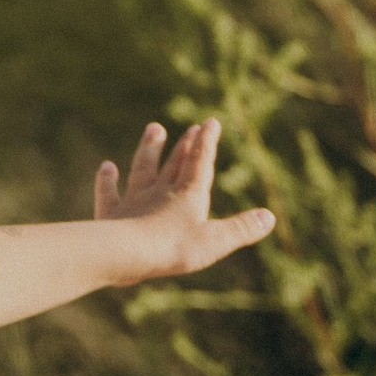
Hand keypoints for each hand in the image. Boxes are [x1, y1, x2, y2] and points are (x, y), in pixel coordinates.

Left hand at [92, 117, 273, 279]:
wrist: (126, 254)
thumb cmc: (173, 248)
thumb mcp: (214, 241)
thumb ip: (241, 229)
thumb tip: (269, 218)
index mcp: (189, 194)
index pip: (200, 162)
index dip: (207, 142)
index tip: (210, 121)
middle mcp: (161, 192)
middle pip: (175, 164)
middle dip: (185, 146)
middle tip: (191, 128)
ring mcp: (134, 202)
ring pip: (143, 169)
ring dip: (149, 150)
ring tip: (154, 128)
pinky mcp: (111, 216)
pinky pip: (108, 194)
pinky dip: (107, 180)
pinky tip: (107, 167)